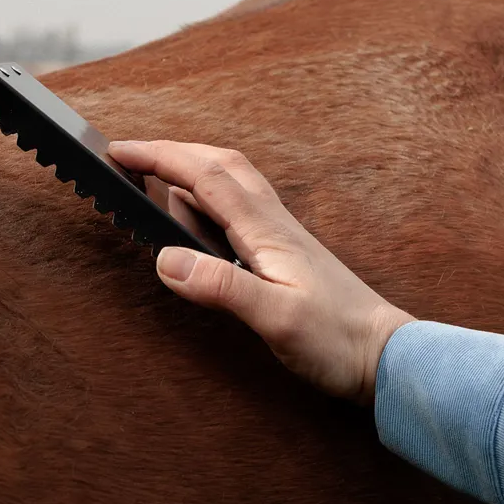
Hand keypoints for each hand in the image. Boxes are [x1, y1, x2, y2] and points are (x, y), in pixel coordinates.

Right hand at [107, 140, 413, 403]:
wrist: (384, 352)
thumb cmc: (336, 338)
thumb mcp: (277, 317)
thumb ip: (221, 286)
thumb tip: (166, 259)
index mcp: (264, 229)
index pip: (203, 177)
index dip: (158, 159)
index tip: (119, 152)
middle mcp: (270, 221)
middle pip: (218, 164)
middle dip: (171, 152)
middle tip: (131, 157)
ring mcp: (278, 233)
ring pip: (230, 181)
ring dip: (190, 170)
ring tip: (156, 184)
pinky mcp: (281, 250)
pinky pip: (238, 207)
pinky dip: (208, 199)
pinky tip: (199, 221)